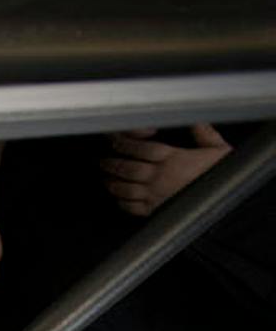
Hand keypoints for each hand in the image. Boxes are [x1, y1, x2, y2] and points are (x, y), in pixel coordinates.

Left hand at [102, 126, 230, 216]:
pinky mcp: (155, 212)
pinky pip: (131, 207)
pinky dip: (121, 202)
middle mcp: (160, 177)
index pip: (141, 149)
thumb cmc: (224, 175)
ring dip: (112, 183)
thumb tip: (195, 118)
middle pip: (127, 168)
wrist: (228, 202)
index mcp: (174, 159)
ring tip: (105, 178)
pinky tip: (118, 198)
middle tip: (102, 161)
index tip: (114, 142)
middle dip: (111, 164)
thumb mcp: (219, 149)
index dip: (124, 144)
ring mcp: (155, 196)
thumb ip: (204, 133)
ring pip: (125, 188)